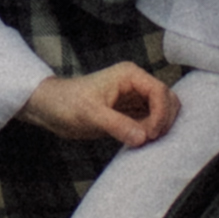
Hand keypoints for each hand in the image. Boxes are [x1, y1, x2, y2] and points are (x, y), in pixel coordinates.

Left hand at [23, 62, 180, 149]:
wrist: (50, 108)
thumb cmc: (66, 103)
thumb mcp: (90, 114)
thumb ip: (117, 125)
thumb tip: (143, 138)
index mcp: (130, 75)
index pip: (160, 92)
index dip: (161, 114)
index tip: (150, 134)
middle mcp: (136, 84)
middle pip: (168, 100)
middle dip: (164, 120)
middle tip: (148, 139)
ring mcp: (134, 98)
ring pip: (163, 111)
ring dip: (159, 127)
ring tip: (143, 141)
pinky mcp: (130, 113)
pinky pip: (151, 121)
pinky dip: (151, 132)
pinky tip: (140, 142)